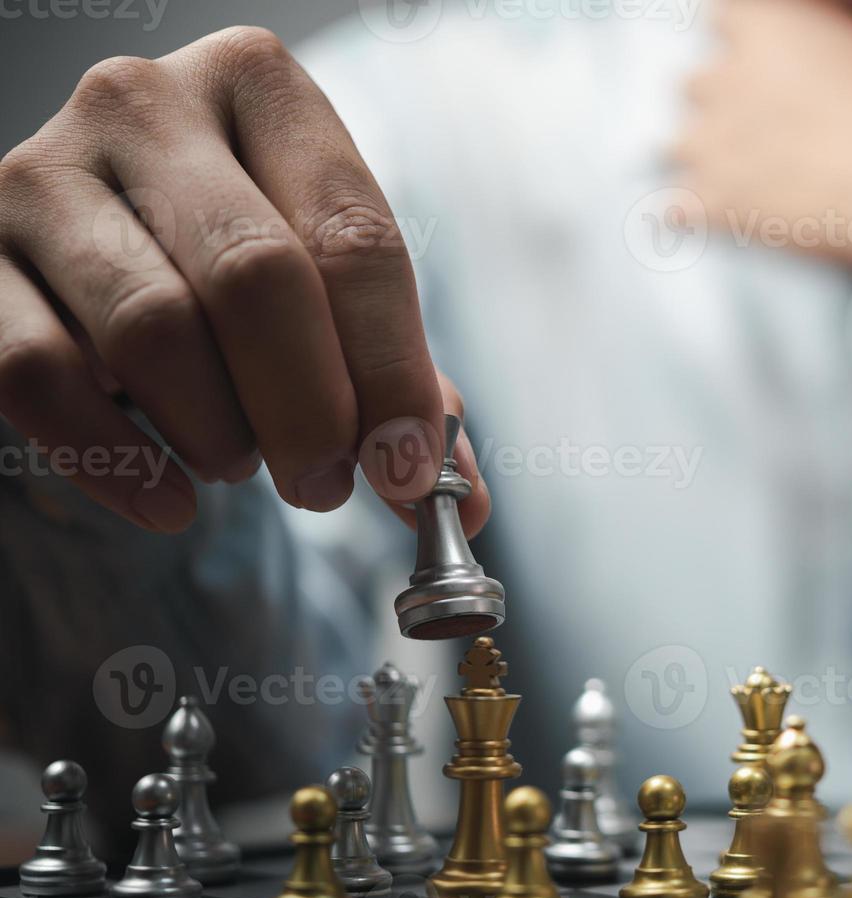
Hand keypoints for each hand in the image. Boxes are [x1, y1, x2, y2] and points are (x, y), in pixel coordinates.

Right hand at [0, 28, 488, 535]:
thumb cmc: (233, 268)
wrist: (85, 244)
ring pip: (154, 327)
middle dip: (310, 409)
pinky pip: (42, 376)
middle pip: (258, 276)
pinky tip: (168, 501)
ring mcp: (42, 173)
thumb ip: (395, 382)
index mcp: (261, 90)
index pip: (354, 238)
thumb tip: (458, 499)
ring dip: (218, 430)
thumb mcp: (327, 292)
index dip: (392, 371)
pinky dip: (118, 459)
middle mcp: (145, 104)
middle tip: (326, 485)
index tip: (410, 467)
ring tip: (240, 464)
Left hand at [675, 0, 851, 266]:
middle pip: (696, 84)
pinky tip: (715, 222)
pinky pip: (676, 210)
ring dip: (706, 160)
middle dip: (723, 104)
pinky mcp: (718, 209)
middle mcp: (729, 80)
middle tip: (764, 128)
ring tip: (743, 179)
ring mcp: (716, 147)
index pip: (726, 19)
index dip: (747, 45)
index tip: (768, 66)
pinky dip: (693, 217)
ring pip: (678, 145)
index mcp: (772, 24)